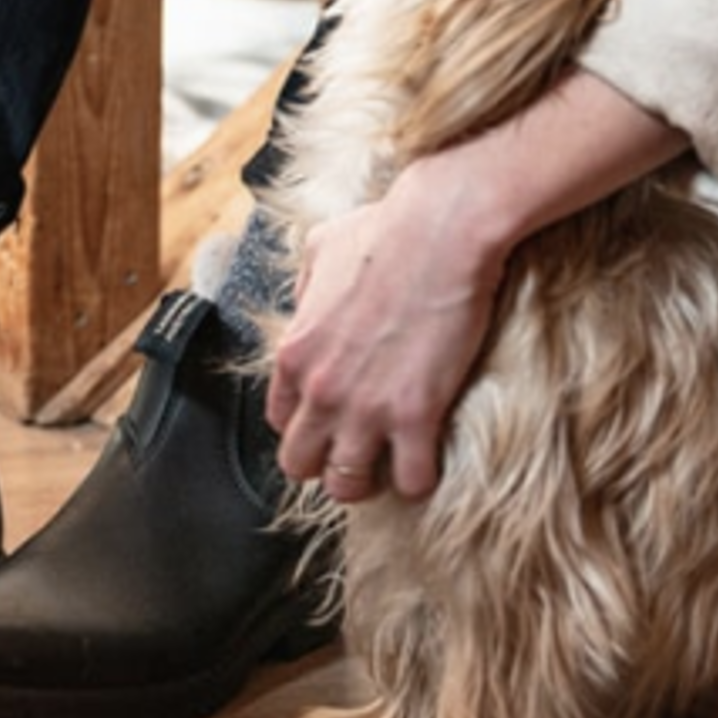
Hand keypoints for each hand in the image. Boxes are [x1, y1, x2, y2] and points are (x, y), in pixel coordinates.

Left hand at [264, 176, 503, 501]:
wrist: (439, 232)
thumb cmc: (385, 233)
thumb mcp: (320, 250)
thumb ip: (305, 286)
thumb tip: (307, 303)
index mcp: (293, 354)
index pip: (278, 421)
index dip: (304, 428)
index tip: (328, 424)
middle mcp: (319, 390)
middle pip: (300, 464)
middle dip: (325, 465)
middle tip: (356, 453)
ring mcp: (364, 407)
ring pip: (347, 485)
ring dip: (369, 481)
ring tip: (391, 465)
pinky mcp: (415, 416)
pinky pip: (412, 480)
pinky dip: (421, 480)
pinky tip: (429, 461)